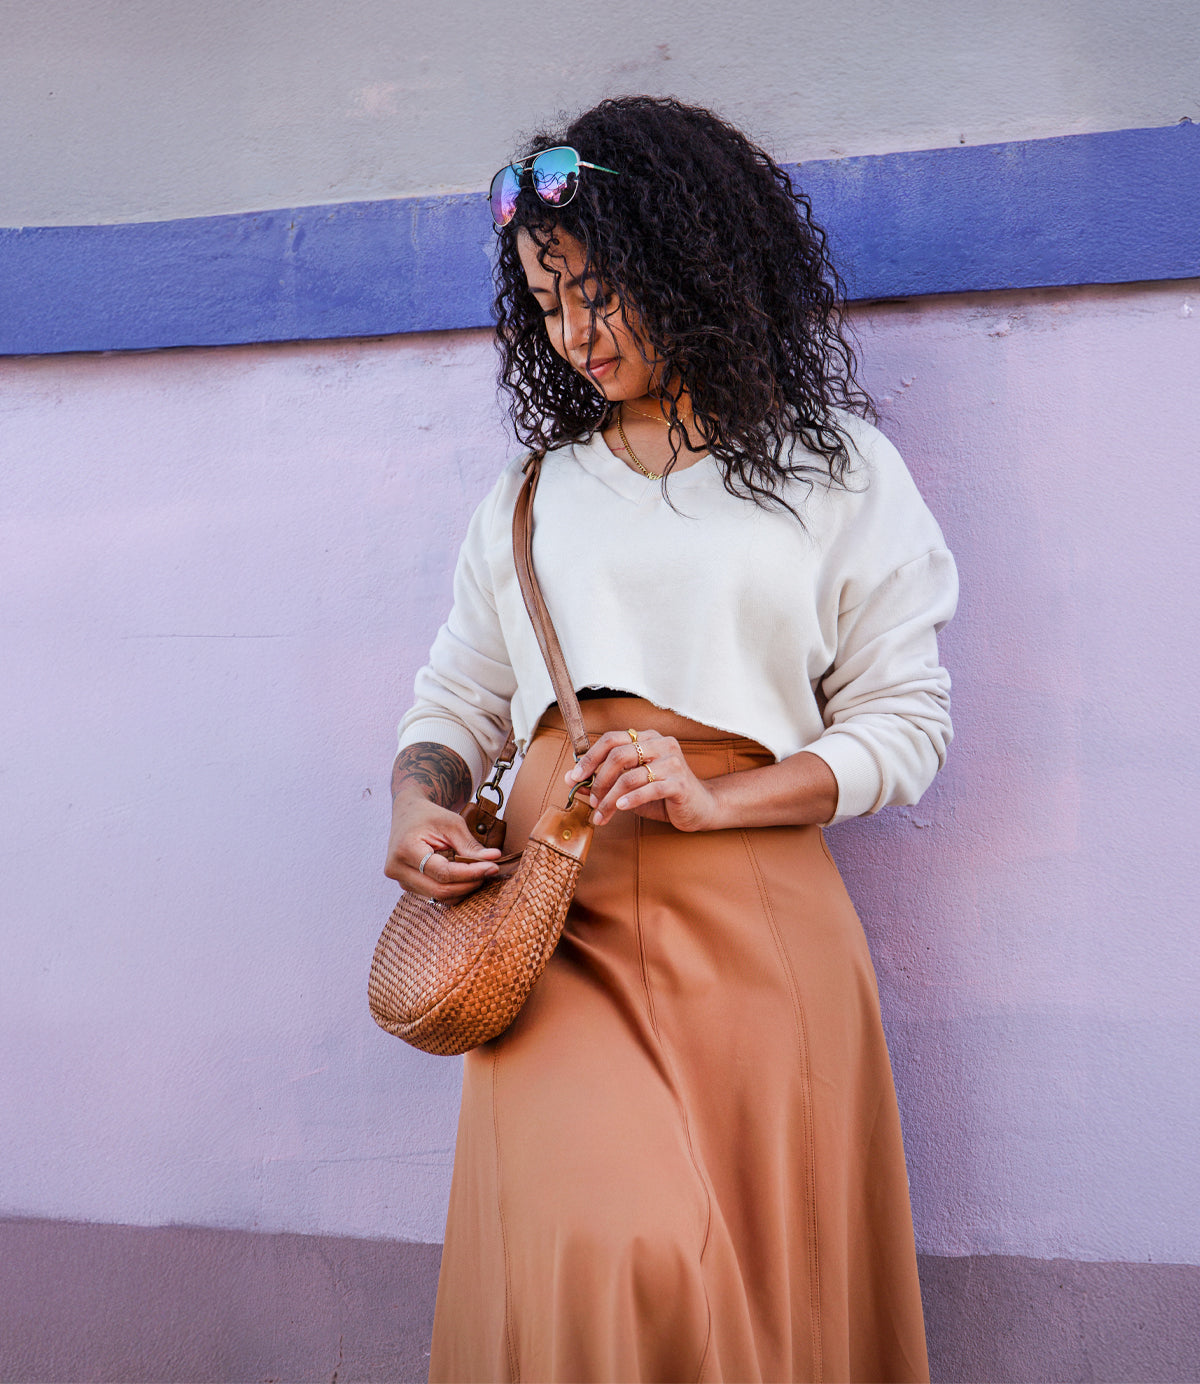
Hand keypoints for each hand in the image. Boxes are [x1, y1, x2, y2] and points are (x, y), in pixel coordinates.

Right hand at [384, 791, 500, 900]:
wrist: (408, 813)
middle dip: (469, 883)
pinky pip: (435, 895)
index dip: (470, 873)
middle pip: (440, 890)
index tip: (493, 867)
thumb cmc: (430, 815)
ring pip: (439, 896)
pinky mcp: (408, 885)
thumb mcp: (452, 824)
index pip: (443, 873)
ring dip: (464, 888)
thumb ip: (470, 845)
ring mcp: (401, 880)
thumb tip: (494, 859)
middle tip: (490, 870)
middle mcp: (398, 869)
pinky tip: (467, 877)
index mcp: (406, 850)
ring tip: (480, 872)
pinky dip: (455, 889)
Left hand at [565, 728, 721, 832]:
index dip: (590, 757)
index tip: (573, 776)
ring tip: (601, 813)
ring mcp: (672, 762)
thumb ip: (604, 781)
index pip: (612, 739)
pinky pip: (648, 789)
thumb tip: (572, 780)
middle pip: (619, 755)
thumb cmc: (663, 795)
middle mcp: (661, 744)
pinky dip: (630, 800)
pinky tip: (620, 807)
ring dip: (610, 799)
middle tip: (590, 799)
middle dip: (598, 779)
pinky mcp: (680, 783)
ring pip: (630, 777)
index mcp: (647, 738)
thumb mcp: (630, 787)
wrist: (700, 807)